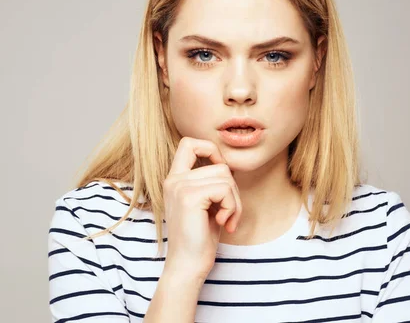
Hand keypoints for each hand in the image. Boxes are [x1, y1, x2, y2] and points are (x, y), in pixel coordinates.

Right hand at [162, 137, 242, 279]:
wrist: (188, 265)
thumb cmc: (200, 238)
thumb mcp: (206, 203)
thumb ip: (210, 182)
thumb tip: (230, 164)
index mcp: (174, 179)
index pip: (189, 143)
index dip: (210, 150)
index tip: (221, 175)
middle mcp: (174, 179)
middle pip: (220, 164)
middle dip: (233, 189)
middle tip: (229, 212)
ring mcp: (180, 186)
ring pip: (226, 176)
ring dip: (235, 201)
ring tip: (226, 220)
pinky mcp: (190, 197)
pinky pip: (225, 189)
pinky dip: (232, 207)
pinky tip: (223, 223)